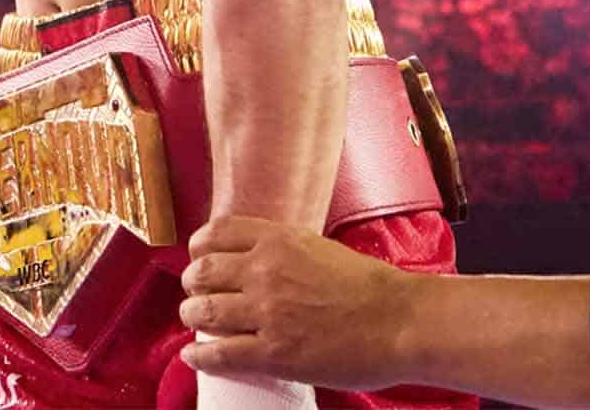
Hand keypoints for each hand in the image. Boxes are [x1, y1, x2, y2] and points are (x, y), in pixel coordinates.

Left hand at [180, 215, 406, 387]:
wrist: (398, 321)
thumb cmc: (366, 286)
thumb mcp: (316, 247)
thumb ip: (282, 249)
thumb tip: (255, 258)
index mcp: (277, 239)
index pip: (216, 232)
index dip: (199, 247)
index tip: (198, 258)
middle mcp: (265, 270)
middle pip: (202, 271)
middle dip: (191, 285)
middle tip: (194, 295)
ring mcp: (267, 312)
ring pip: (204, 311)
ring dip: (192, 318)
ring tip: (194, 323)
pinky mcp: (275, 353)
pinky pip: (221, 353)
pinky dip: (200, 356)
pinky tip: (194, 356)